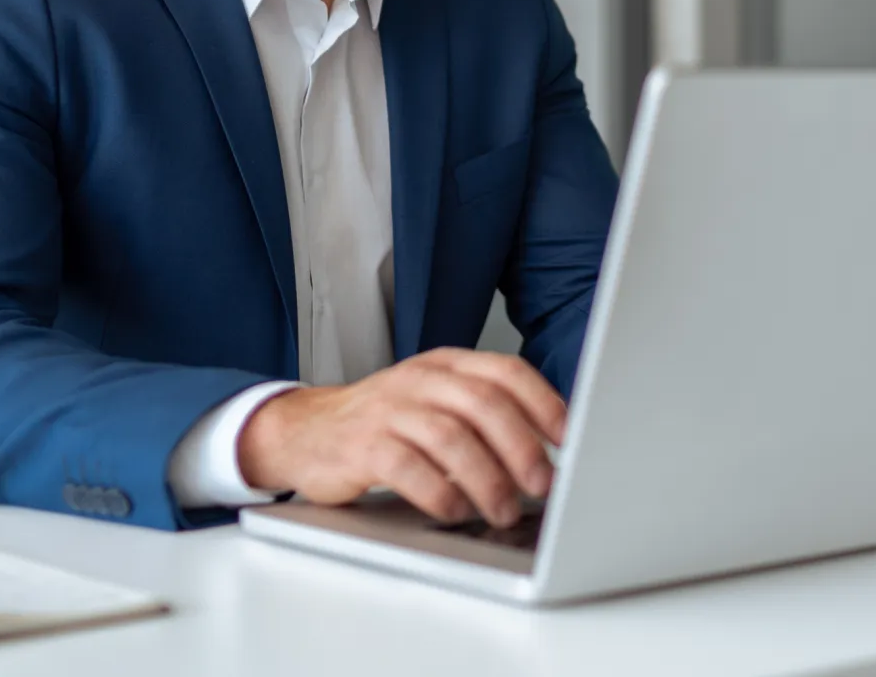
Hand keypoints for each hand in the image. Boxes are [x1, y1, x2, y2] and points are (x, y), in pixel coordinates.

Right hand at [236, 349, 565, 527]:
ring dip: (486, 478)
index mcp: (444, 365)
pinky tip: (455, 510)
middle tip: (541, 484)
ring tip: (503, 509)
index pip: (504, 372)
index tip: (569, 439)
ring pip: (450, 437)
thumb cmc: (384, 422)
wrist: (306, 430)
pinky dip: (439, 492)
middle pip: (483, 403)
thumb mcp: (434, 402)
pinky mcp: (362, 445)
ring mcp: (388, 410)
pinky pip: (408, 467)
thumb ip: (482, 415)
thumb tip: (548, 454)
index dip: (543, 403)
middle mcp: (419, 380)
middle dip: (520, 446)